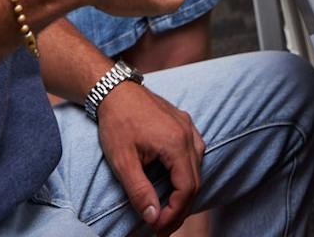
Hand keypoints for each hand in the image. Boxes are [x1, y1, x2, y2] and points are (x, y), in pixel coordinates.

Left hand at [96, 80, 205, 235]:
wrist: (115, 90)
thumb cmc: (117, 123)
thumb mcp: (123, 161)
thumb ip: (139, 191)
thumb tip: (152, 217)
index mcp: (176, 144)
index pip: (187, 188)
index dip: (174, 213)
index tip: (157, 227)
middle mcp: (188, 135)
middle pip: (195, 181)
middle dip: (180, 209)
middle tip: (162, 228)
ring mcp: (189, 127)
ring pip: (198, 169)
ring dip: (185, 193)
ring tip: (167, 211)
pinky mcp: (184, 124)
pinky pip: (195, 154)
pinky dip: (187, 174)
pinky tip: (174, 183)